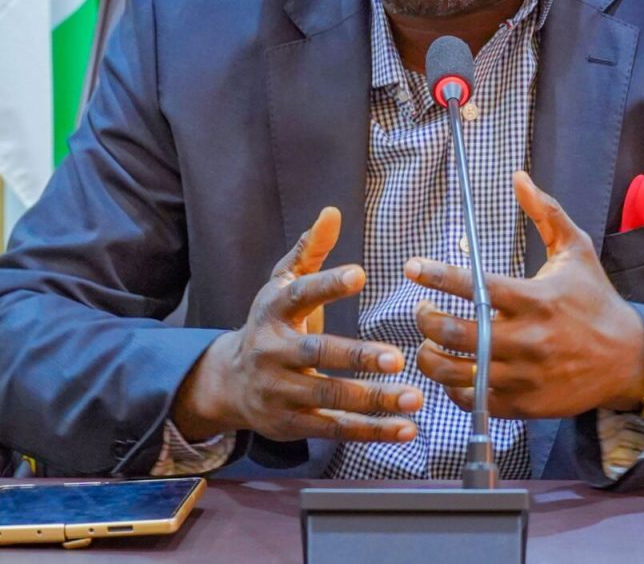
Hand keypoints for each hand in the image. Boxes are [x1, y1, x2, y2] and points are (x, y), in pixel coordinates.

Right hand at [170, 206, 423, 442]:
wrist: (229, 382)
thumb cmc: (271, 325)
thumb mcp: (282, 285)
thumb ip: (309, 250)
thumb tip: (331, 212)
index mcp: (273, 311)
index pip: (300, 295)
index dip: (328, 284)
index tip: (361, 274)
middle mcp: (273, 351)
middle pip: (317, 354)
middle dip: (357, 357)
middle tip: (397, 357)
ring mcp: (281, 391)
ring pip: (330, 397)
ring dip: (374, 400)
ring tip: (414, 398)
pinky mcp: (292, 424)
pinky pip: (335, 429)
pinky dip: (371, 430)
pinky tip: (406, 428)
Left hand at [407, 171, 643, 420]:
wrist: (628, 360)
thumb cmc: (596, 301)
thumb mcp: (576, 251)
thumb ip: (547, 213)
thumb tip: (519, 177)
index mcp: (534, 300)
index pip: (474, 287)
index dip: (436, 276)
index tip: (412, 268)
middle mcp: (525, 340)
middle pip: (454, 333)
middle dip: (426, 319)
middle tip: (421, 310)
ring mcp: (523, 376)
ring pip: (456, 372)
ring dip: (432, 356)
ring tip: (429, 343)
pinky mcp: (524, 405)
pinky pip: (474, 401)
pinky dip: (455, 388)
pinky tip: (453, 372)